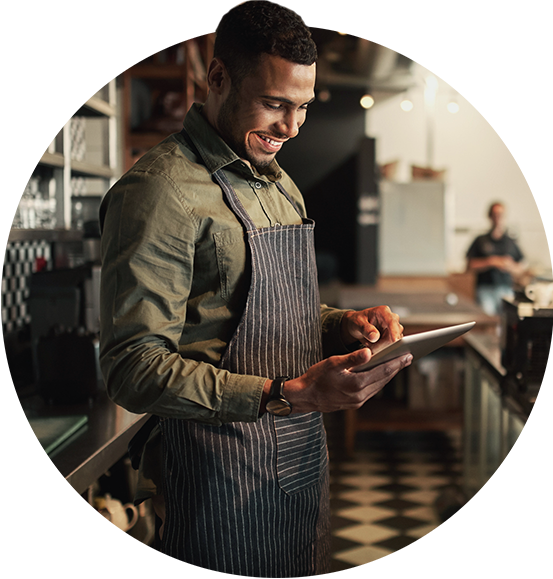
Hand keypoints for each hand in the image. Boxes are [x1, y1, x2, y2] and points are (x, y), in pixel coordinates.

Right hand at [283, 348, 412, 412]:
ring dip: (388, 375)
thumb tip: (369, 352)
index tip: (407, 355)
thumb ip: (352, 358)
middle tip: (408, 357)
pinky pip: (371, 390)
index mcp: (356, 384)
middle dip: (396, 368)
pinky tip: (380, 374)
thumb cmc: (316, 377)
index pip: (382, 371)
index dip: (396, 362)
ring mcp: (357, 401)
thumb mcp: (333, 363)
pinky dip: (378, 381)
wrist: (305, 397)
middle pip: (383, 379)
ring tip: (397, 364)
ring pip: (378, 386)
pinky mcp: (354, 403)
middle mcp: (360, 396)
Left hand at [341, 305, 402, 350]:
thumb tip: (375, 337)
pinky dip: (381, 348)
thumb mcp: (357, 323)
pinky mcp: (393, 336)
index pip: (391, 322)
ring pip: (393, 342)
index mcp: (383, 311)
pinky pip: (391, 346)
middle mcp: (391, 318)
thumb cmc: (357, 321)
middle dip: (382, 344)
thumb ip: (366, 329)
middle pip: (394, 335)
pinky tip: (373, 345)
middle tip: (368, 345)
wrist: (357, 325)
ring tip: (368, 343)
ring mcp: (394, 328)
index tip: (394, 341)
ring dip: (381, 347)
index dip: (394, 331)